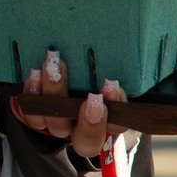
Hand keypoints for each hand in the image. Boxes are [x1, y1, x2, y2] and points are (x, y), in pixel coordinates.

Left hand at [7, 47, 128, 157]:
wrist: (65, 76)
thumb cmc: (97, 72)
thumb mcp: (113, 71)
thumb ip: (123, 65)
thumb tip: (143, 37)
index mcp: (109, 123)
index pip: (118, 125)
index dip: (116, 108)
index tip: (112, 85)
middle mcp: (83, 129)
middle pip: (87, 140)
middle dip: (90, 121)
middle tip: (92, 97)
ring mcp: (60, 125)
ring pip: (56, 124)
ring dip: (55, 96)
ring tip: (53, 67)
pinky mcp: (38, 116)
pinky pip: (32, 114)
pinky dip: (33, 95)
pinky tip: (34, 75)